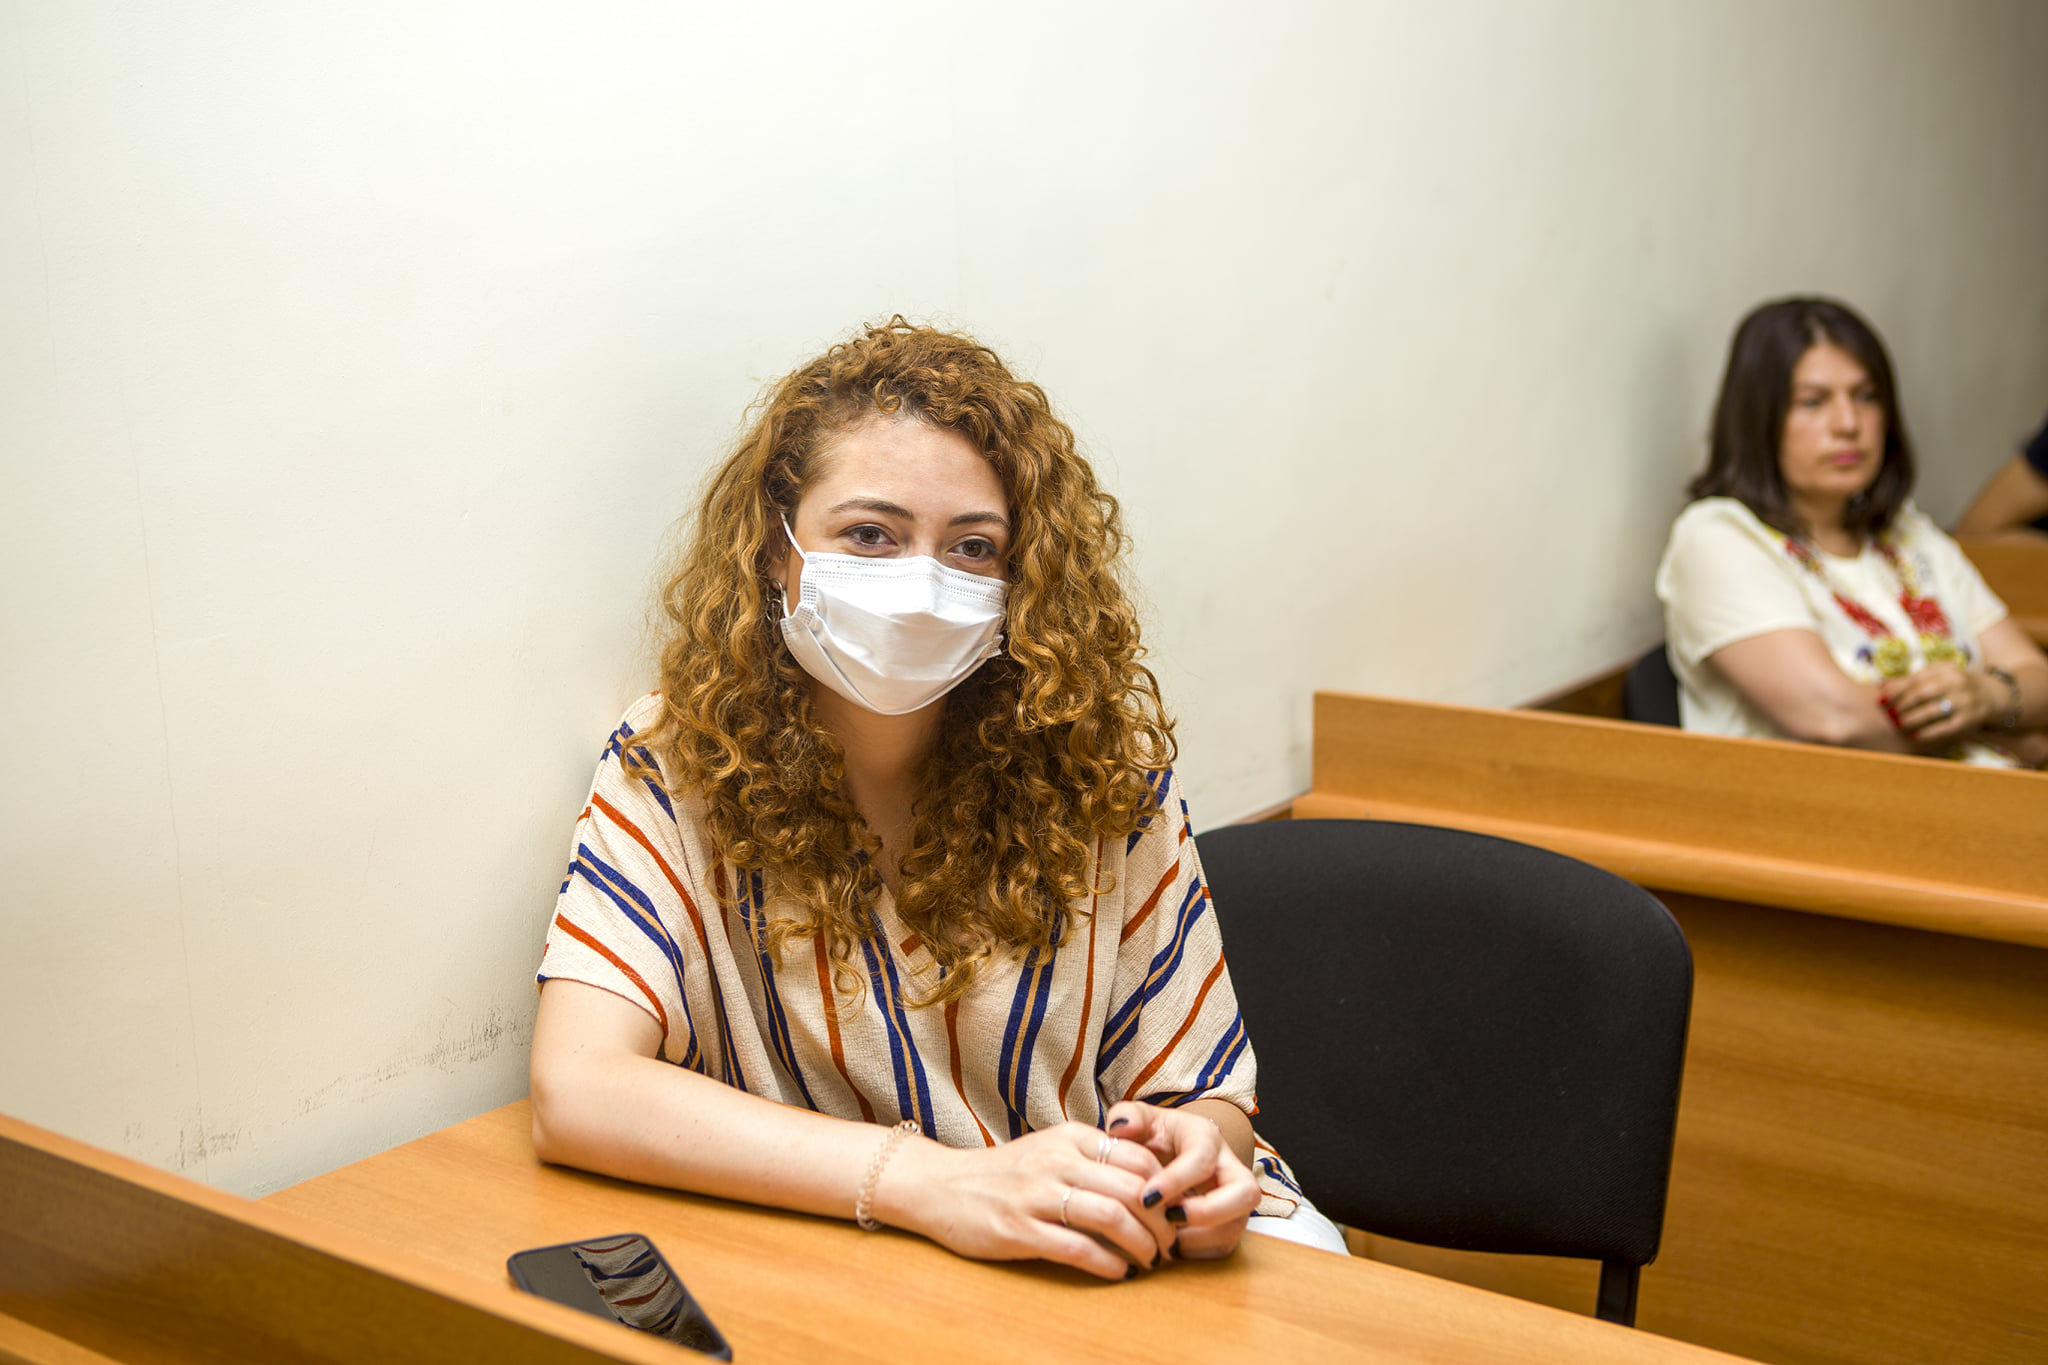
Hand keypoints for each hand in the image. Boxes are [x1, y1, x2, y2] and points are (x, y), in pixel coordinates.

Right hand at [876, 1121, 1174, 1280]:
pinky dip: (1108, 1264)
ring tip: (1150, 1260)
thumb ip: (1092, 1157)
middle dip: (1162, 1222)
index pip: (1139, 1158)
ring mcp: (1036, 1195)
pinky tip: (1118, 1272)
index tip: (1175, 1212)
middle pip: (1132, 1190)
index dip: (1167, 1189)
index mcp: (1070, 1136)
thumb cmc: (1005, 1173)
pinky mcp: (1019, 1230)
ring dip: (1141, 1245)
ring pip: (1111, 1217)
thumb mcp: (1050, 1148)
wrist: (942, 1186)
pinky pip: (1078, 1248)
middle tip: (1171, 1244)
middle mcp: (1056, 1160)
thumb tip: (1150, 1181)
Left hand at [1100, 1101, 1259, 1259]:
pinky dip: (1196, 1252)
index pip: (1203, 1158)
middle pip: (1245, 1194)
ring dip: (1199, 1238)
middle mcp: (1230, 1168)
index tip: (1147, 1198)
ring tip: (1163, 1237)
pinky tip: (1168, 1245)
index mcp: (1206, 1138)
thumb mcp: (1141, 1121)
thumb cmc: (1154, 1138)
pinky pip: (1224, 1247)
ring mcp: (1234, 1199)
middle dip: (1208, 1212)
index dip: (1177, 1180)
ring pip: (1236, 1226)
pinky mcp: (1229, 1224)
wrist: (1169, 1155)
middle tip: (1169, 1219)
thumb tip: (1120, 1126)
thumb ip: (1127, 1116)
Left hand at [1879, 663, 1994, 743]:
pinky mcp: (1970, 719)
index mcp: (1945, 670)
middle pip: (1922, 693)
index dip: (1895, 690)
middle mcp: (1956, 684)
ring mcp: (1964, 702)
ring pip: (1933, 711)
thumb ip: (1913, 678)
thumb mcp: (1939, 674)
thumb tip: (1881, 685)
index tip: (1880, 699)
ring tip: (1898, 724)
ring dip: (1912, 719)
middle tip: (1888, 714)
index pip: (1915, 679)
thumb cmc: (1957, 684)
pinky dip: (1928, 732)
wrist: (1995, 694)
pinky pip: (1946, 727)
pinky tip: (1915, 736)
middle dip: (1902, 705)